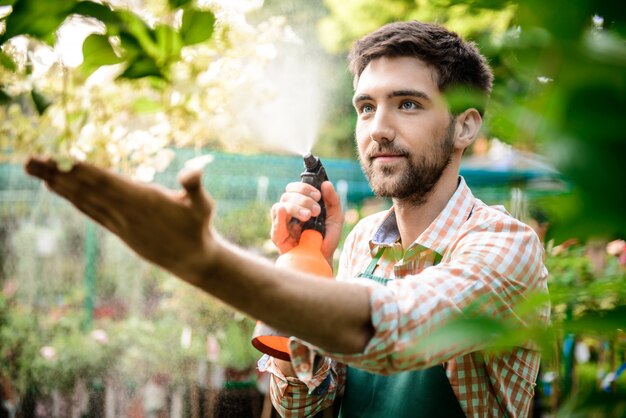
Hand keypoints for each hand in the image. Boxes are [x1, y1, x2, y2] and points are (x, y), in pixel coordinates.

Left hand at [24, 157, 217, 284]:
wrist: (192, 260)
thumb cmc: (198, 228)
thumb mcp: (203, 205)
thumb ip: (195, 186)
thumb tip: (194, 169)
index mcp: (143, 201)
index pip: (107, 183)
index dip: (82, 171)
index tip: (59, 159)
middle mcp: (125, 212)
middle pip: (86, 190)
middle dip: (57, 174)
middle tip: (28, 160)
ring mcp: (119, 223)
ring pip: (84, 200)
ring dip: (58, 184)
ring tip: (35, 170)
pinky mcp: (119, 230)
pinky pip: (90, 211)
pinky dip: (72, 199)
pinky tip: (58, 190)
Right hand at [271, 180, 343, 265]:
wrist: (324, 259)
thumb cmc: (327, 239)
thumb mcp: (335, 218)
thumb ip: (333, 200)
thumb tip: (326, 183)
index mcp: (301, 204)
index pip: (295, 188)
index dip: (304, 188)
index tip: (318, 195)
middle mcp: (289, 211)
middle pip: (287, 195)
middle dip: (303, 199)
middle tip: (316, 211)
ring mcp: (282, 223)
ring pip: (281, 205)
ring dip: (295, 207)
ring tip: (308, 216)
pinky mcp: (278, 236)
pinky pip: (275, 223)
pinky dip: (279, 216)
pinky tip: (285, 212)